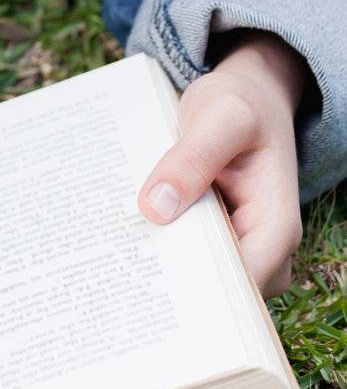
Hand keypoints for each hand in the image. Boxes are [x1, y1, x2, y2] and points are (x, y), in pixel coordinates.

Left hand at [136, 32, 308, 297]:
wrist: (246, 96)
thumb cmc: (241, 105)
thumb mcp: (220, 118)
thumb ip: (192, 159)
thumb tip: (155, 208)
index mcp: (276, 226)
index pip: (242, 285)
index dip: (199, 292)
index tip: (148, 286)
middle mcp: (264, 247)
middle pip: (217, 289)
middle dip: (172, 282)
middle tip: (115, 272)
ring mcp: (241, 245)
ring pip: (200, 276)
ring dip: (162, 264)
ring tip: (112, 254)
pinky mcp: (217, 237)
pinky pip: (189, 254)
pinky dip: (161, 245)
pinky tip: (124, 235)